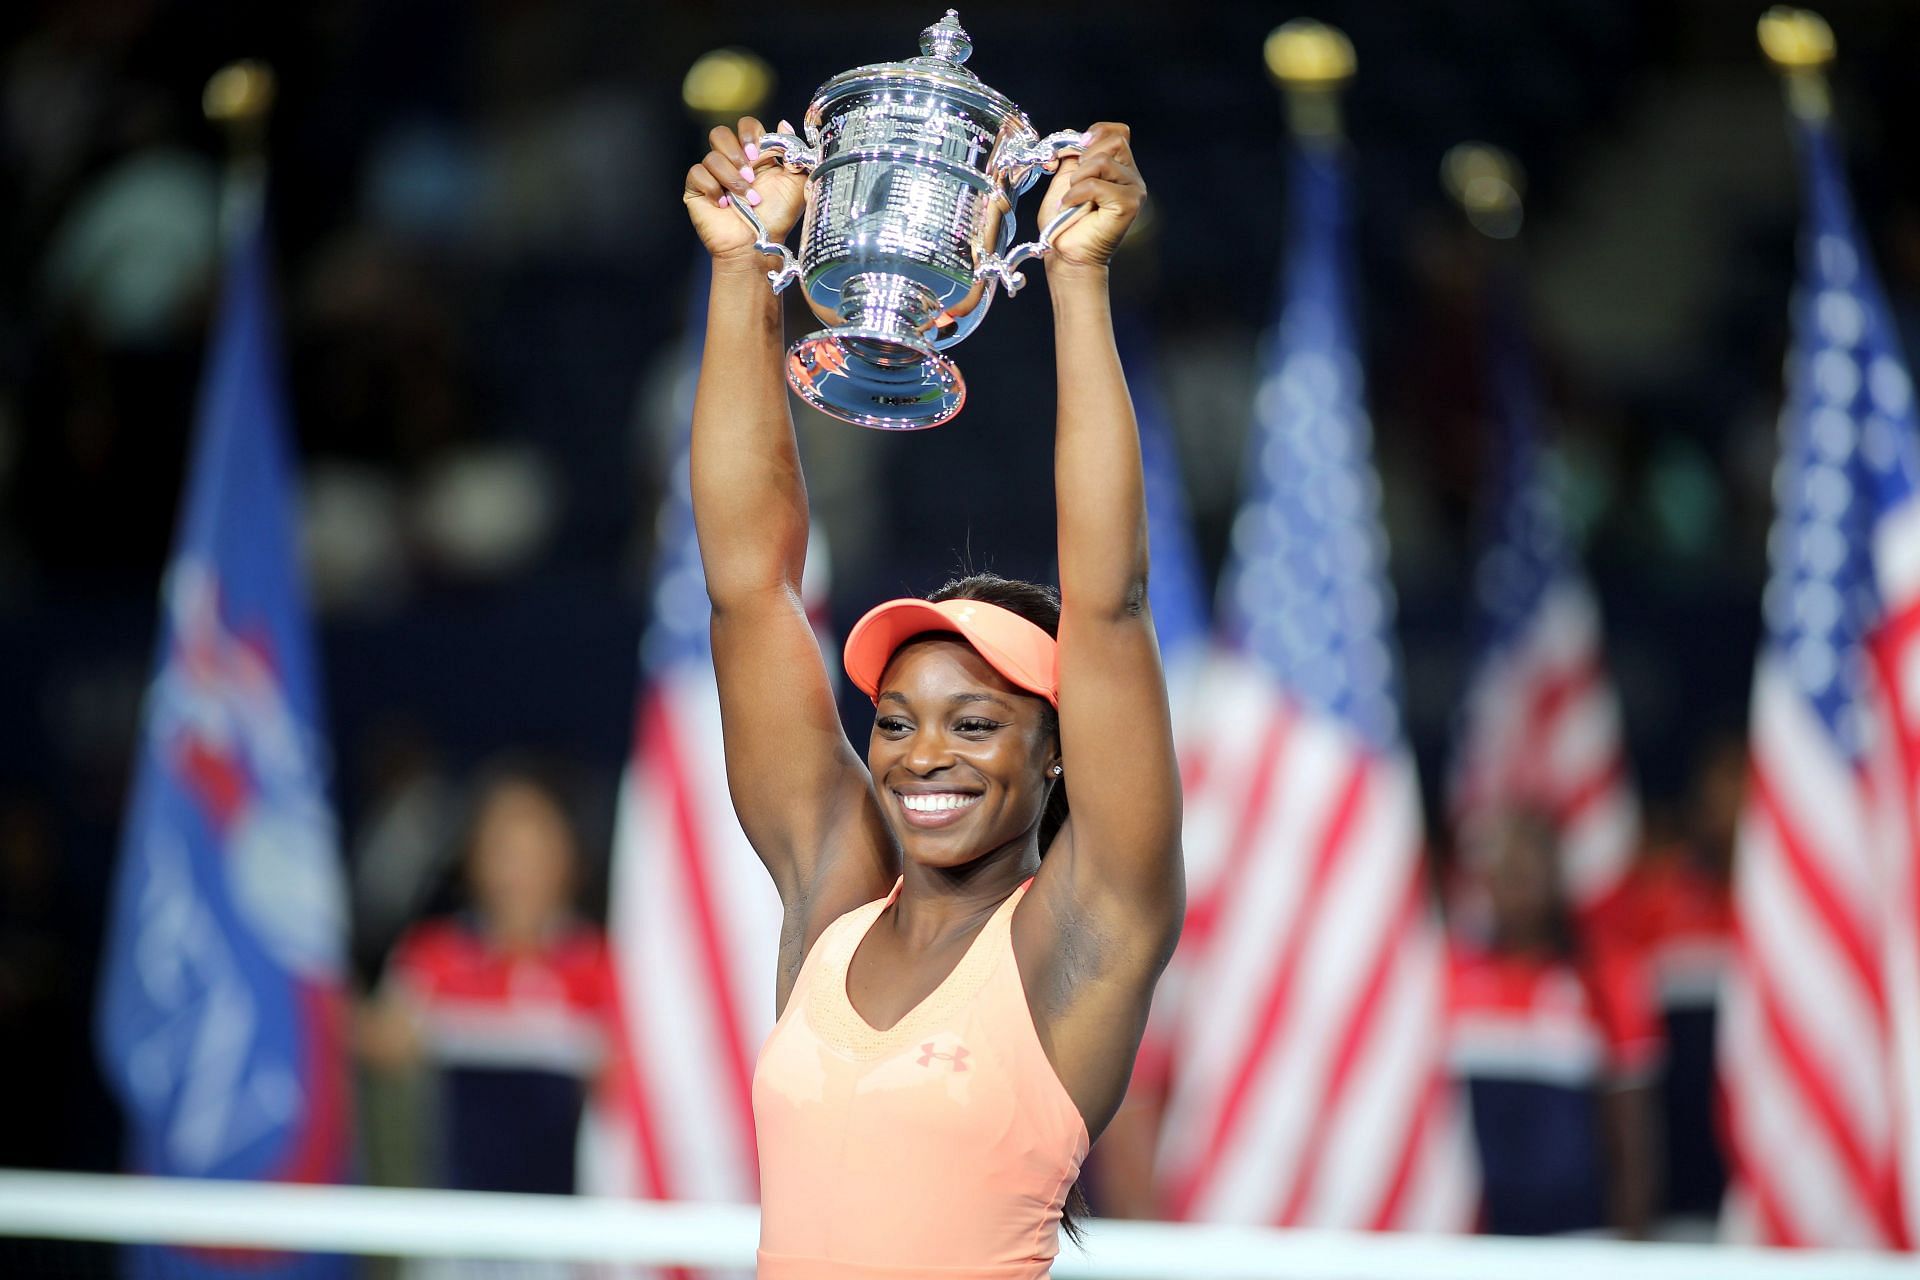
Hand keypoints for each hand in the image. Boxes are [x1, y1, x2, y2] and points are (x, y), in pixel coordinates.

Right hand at [683, 116, 808, 268]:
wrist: (758, 245)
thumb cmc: (777, 218)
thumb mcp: (796, 183)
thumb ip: (794, 153)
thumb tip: (784, 125)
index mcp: (755, 156)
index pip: (746, 126)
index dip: (749, 133)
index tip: (758, 154)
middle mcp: (732, 162)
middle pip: (720, 133)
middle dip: (736, 153)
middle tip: (750, 175)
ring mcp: (713, 175)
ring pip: (711, 156)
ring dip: (732, 179)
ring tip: (746, 199)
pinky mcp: (697, 189)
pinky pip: (697, 174)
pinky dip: (713, 188)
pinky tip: (724, 205)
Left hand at [1036, 122, 1145, 275]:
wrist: (1066, 254)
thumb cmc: (1064, 222)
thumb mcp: (1065, 179)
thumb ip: (1073, 156)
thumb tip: (1076, 137)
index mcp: (1118, 168)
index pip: (1119, 132)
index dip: (1098, 133)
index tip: (1078, 149)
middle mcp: (1131, 177)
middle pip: (1116, 141)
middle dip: (1086, 157)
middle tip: (1074, 182)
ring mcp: (1134, 190)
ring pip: (1105, 160)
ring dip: (1079, 177)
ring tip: (1072, 198)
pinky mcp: (1129, 204)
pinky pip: (1098, 184)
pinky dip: (1077, 194)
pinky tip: (1071, 207)